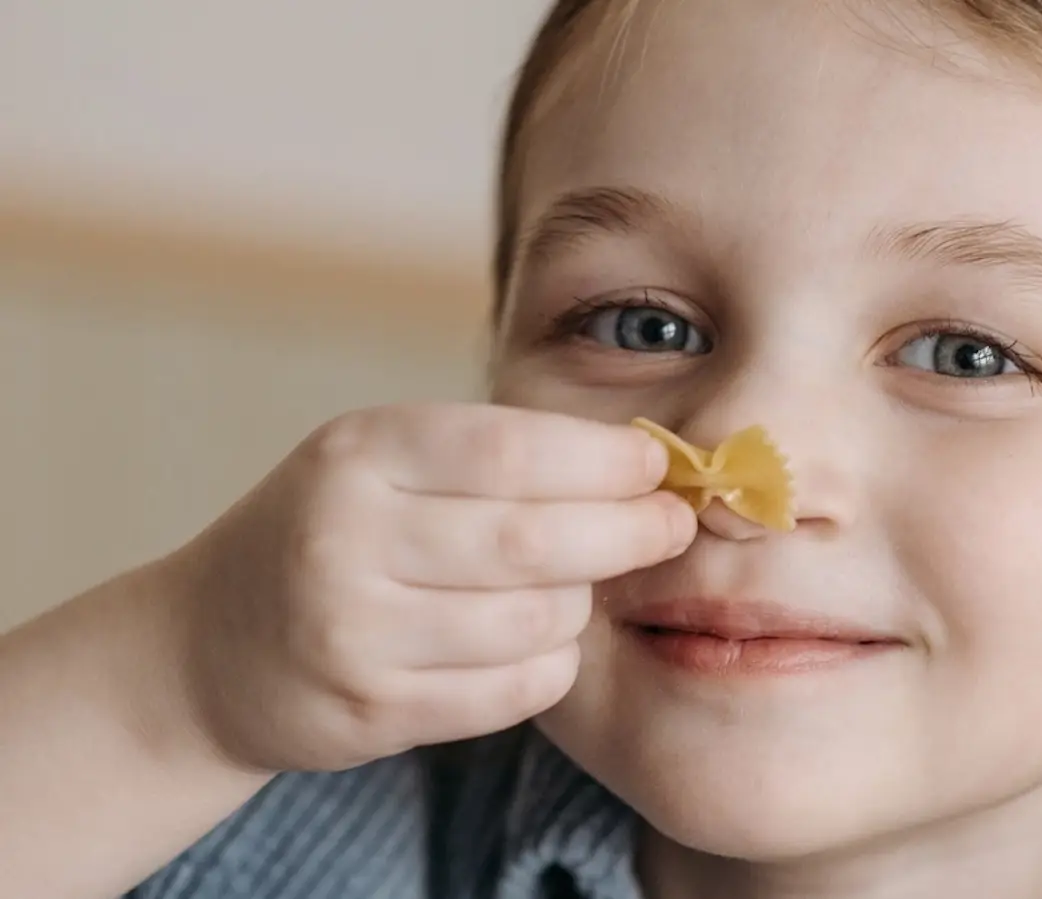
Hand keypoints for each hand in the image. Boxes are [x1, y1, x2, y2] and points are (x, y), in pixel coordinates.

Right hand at [158, 403, 693, 772]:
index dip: (605, 462)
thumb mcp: (384, 461)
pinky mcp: (370, 710)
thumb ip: (493, 455)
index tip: (658, 467)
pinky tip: (544, 643)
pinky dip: (550, 665)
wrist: (211, 647)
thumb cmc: (332, 531)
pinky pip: (511, 690)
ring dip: (582, 604)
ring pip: (533, 621)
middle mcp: (347, 537)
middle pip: (534, 540)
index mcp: (359, 453)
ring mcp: (353, 632)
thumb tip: (640, 464)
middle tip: (673, 525)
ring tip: (584, 585)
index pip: (512, 449)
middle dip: (629, 532)